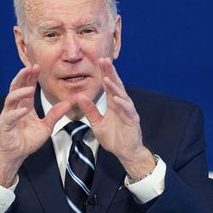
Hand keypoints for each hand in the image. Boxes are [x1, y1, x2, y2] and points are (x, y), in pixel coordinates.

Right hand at [0, 65, 70, 186]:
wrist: (17, 155)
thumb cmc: (28, 140)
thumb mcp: (46, 127)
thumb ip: (55, 114)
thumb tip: (68, 103)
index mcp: (25, 106)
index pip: (27, 87)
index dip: (31, 77)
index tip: (38, 66)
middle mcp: (15, 107)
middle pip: (16, 87)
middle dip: (23, 77)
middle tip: (31, 68)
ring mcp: (8, 115)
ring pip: (10, 99)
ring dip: (20, 92)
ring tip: (30, 88)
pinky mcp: (5, 125)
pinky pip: (9, 117)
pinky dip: (17, 113)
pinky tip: (24, 109)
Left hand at [77, 58, 155, 178]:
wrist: (125, 153)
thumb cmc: (114, 138)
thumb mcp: (97, 123)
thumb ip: (90, 110)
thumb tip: (80, 97)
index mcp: (113, 103)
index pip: (108, 85)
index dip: (104, 73)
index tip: (98, 61)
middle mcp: (121, 104)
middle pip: (116, 85)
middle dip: (110, 72)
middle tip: (104, 60)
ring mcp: (128, 111)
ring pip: (121, 95)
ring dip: (114, 86)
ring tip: (107, 78)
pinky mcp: (132, 120)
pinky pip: (127, 110)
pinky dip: (122, 103)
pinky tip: (116, 98)